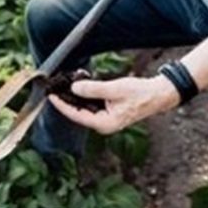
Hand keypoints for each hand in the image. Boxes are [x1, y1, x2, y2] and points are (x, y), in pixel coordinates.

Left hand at [47, 75, 179, 134]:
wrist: (157, 94)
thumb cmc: (139, 94)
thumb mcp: (115, 89)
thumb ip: (93, 89)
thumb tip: (74, 88)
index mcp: (104, 124)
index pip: (76, 115)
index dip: (62, 105)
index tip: (51, 96)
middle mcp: (103, 124)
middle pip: (78, 113)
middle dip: (66, 100)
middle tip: (55, 86)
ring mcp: (105, 119)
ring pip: (84, 108)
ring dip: (75, 96)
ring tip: (64, 83)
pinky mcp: (107, 111)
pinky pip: (91, 104)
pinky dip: (85, 95)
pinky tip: (80, 84)